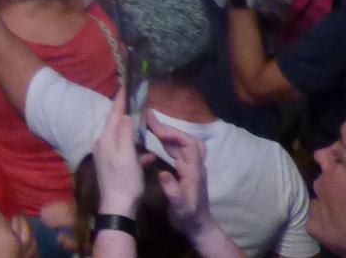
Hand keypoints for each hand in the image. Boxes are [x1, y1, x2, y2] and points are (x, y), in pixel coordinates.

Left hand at [90, 92, 144, 219]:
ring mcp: (108, 156)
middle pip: (116, 124)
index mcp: (105, 139)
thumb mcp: (127, 155)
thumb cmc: (124, 180)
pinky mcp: (114, 166)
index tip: (125, 86)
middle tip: (136, 101)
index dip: (120, 100)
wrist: (118, 207)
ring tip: (144, 124)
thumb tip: (127, 116)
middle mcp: (103, 144)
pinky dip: (137, 150)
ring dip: (133, 131)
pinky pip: (127, 152)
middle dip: (126, 113)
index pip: (113, 115)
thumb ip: (125, 134)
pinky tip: (149, 154)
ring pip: (122, 138)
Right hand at [146, 113, 214, 240]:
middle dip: (168, 128)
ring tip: (149, 125)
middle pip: (186, 140)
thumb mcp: (179, 207)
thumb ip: (172, 190)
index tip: (157, 130)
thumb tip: (162, 173)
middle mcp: (194, 165)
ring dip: (167, 133)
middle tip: (148, 120)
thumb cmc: (188, 217)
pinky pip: (178, 150)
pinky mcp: (186, 170)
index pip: (190, 145)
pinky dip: (167, 141)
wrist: (197, 227)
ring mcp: (191, 167)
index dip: (175, 134)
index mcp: (194, 171)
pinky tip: (156, 140)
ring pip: (182, 143)